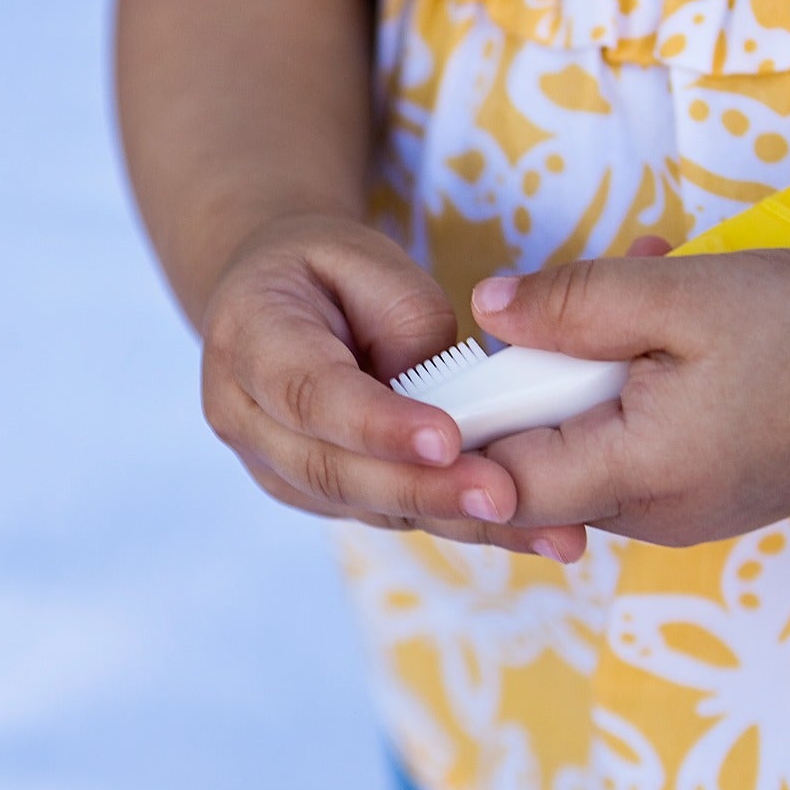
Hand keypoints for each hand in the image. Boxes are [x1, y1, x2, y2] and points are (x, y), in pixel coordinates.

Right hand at [198, 213, 590, 558]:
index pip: (310, 393)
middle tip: (505, 497)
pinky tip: (523, 527)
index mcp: (249, 339)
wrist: (270, 300)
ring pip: (365, 506)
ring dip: (454, 520)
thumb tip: (454, 407)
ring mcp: (273, 467)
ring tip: (544, 529)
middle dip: (426, 490)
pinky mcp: (314, 497)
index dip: (377, 423)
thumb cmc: (324, 272)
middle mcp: (245, 416)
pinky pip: (385, 514)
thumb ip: (407, 326)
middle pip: (334, 469)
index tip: (447, 440)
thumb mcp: (366, 260)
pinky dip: (454, 521)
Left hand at [470, 245, 789, 546]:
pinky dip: (633, 384)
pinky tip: (674, 316)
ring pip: (587, 444)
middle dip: (535, 374)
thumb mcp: (687, 296)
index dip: (462, 426)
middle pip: (536, 464)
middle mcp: (653, 517)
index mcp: (640, 479)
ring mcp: (683, 513)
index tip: (451, 365)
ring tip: (644, 281)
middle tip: (566, 299)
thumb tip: (488, 311)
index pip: (500, 480)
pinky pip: (635, 444)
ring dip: (591, 365)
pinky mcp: (710, 493)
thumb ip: (577, 304)